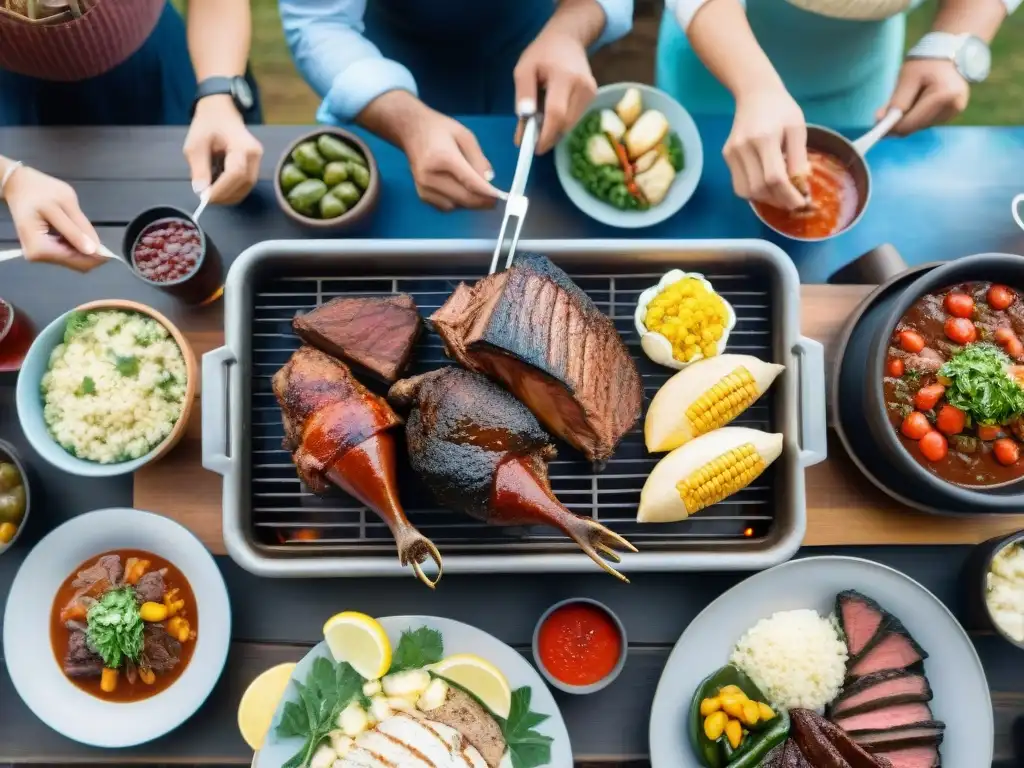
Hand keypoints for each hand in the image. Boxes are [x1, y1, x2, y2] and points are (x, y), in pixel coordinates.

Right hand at [4, 165, 103, 271]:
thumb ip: (77, 229)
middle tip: (96, 234)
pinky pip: (66, 253)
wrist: (18, 184)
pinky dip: (76, 246)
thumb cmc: (39, 190)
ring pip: (73, 260)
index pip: (76, 261)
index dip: (96, 256)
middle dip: (91, 253)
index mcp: (39, 247)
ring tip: (81, 228)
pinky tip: (75, 232)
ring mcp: (38, 254)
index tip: (110, 248)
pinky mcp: (42, 250)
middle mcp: (37, 256)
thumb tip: (94, 249)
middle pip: (75, 264)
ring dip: (83, 249)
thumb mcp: (63, 205)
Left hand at [183, 94, 262, 203]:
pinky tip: (219, 184)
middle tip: (205, 197)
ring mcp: (258, 161)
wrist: (221, 112)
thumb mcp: (195, 145)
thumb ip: (198, 169)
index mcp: (242, 145)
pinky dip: (232, 189)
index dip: (222, 189)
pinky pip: (245, 184)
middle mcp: (255, 155)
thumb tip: (201, 192)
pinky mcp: (255, 166)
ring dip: (228, 194)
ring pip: (246, 188)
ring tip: (211, 189)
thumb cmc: (207, 125)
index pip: (236, 173)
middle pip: (244, 184)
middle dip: (224, 195)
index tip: (205, 198)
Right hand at [399, 100, 501, 210]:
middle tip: (495, 200)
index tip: (501, 198)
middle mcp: (430, 177)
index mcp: (442, 158)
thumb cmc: (439, 130)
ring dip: (469, 202)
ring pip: (456, 206)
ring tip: (475, 189)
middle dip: (482, 202)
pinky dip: (457, 202)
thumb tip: (489, 181)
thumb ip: (478, 159)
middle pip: (464, 199)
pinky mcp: (422, 196)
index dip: (487, 193)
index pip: (470, 182)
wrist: (410, 130)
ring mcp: (424, 188)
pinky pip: (447, 207)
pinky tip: (459, 190)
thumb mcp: (465, 135)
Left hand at [514, 27, 596, 153]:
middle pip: (566, 123)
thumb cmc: (542, 53)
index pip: (557, 113)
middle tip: (532, 140)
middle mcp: (583, 87)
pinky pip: (575, 118)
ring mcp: (591, 92)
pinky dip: (561, 122)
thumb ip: (523, 95)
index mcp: (564, 77)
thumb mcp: (524, 69)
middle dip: (548, 136)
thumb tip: (524, 121)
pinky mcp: (593, 96)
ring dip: (554, 129)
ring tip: (539, 122)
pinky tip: (551, 113)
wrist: (568, 39)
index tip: (533, 148)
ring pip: (571, 123)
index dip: (545, 135)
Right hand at [724, 84, 809, 210]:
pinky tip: (766, 187)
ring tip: (780, 196)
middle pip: (759, 188)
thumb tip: (801, 186)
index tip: (801, 203)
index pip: (774, 178)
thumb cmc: (781, 109)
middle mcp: (744, 147)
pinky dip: (754, 192)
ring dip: (764, 200)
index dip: (788, 195)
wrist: (755, 93)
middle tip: (792, 202)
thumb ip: (798, 158)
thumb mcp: (797, 129)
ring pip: (745, 191)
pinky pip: (738, 184)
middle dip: (778, 200)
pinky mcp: (727, 155)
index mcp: (764, 138)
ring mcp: (732, 152)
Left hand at [880, 59, 968, 135]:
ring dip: (908, 118)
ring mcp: (955, 111)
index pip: (910, 123)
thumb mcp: (908, 77)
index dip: (891, 127)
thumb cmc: (926, 61)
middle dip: (899, 122)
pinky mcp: (953, 112)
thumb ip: (897, 100)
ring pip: (920, 126)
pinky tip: (918, 100)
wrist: (949, 51)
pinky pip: (927, 121)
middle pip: (915, 127)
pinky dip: (917, 115)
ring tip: (909, 97)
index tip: (876, 126)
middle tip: (884, 114)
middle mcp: (953, 107)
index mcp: (943, 96)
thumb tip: (880, 120)